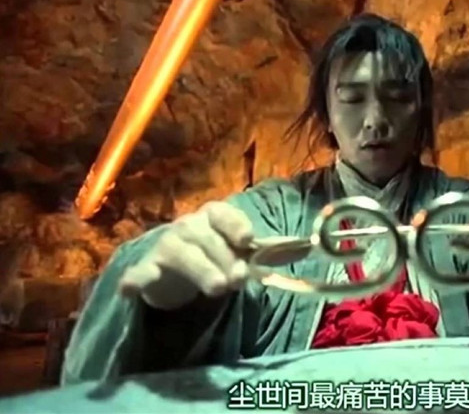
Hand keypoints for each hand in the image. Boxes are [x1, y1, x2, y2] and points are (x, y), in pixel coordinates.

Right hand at [118, 202, 253, 309]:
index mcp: (211, 217)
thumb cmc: (214, 257)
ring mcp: (165, 247)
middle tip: (240, 280)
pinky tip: (130, 288)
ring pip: (179, 253)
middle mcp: (187, 227)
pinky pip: (138, 272)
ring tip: (217, 289)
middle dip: (224, 257)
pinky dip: (134, 279)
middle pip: (204, 236)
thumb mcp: (239, 253)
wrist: (174, 272)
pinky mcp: (146, 269)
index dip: (234, 224)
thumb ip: (266, 252)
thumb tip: (305, 250)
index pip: (221, 213)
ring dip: (200, 269)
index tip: (248, 239)